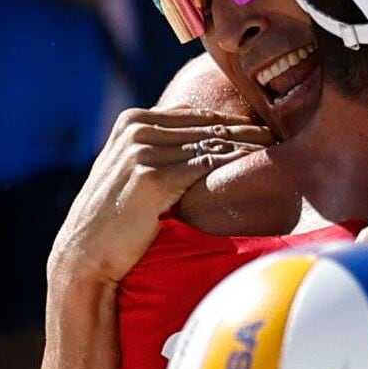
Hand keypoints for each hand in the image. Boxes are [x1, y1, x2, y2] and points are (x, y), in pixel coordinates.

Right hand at [48, 107, 272, 287]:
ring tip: (278, 150)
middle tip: (282, 136)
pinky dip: (235, 165)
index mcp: (132, 121)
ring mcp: (142, 151)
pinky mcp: (151, 177)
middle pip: (207, 126)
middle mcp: (136, 130)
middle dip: (247, 131)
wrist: (85, 253)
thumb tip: (201, 132)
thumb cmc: (115, 218)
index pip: (195, 114)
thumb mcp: (132, 170)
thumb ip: (159, 147)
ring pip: (211, 143)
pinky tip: (257, 169)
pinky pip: (206, 166)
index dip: (232, 122)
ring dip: (248, 146)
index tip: (263, 128)